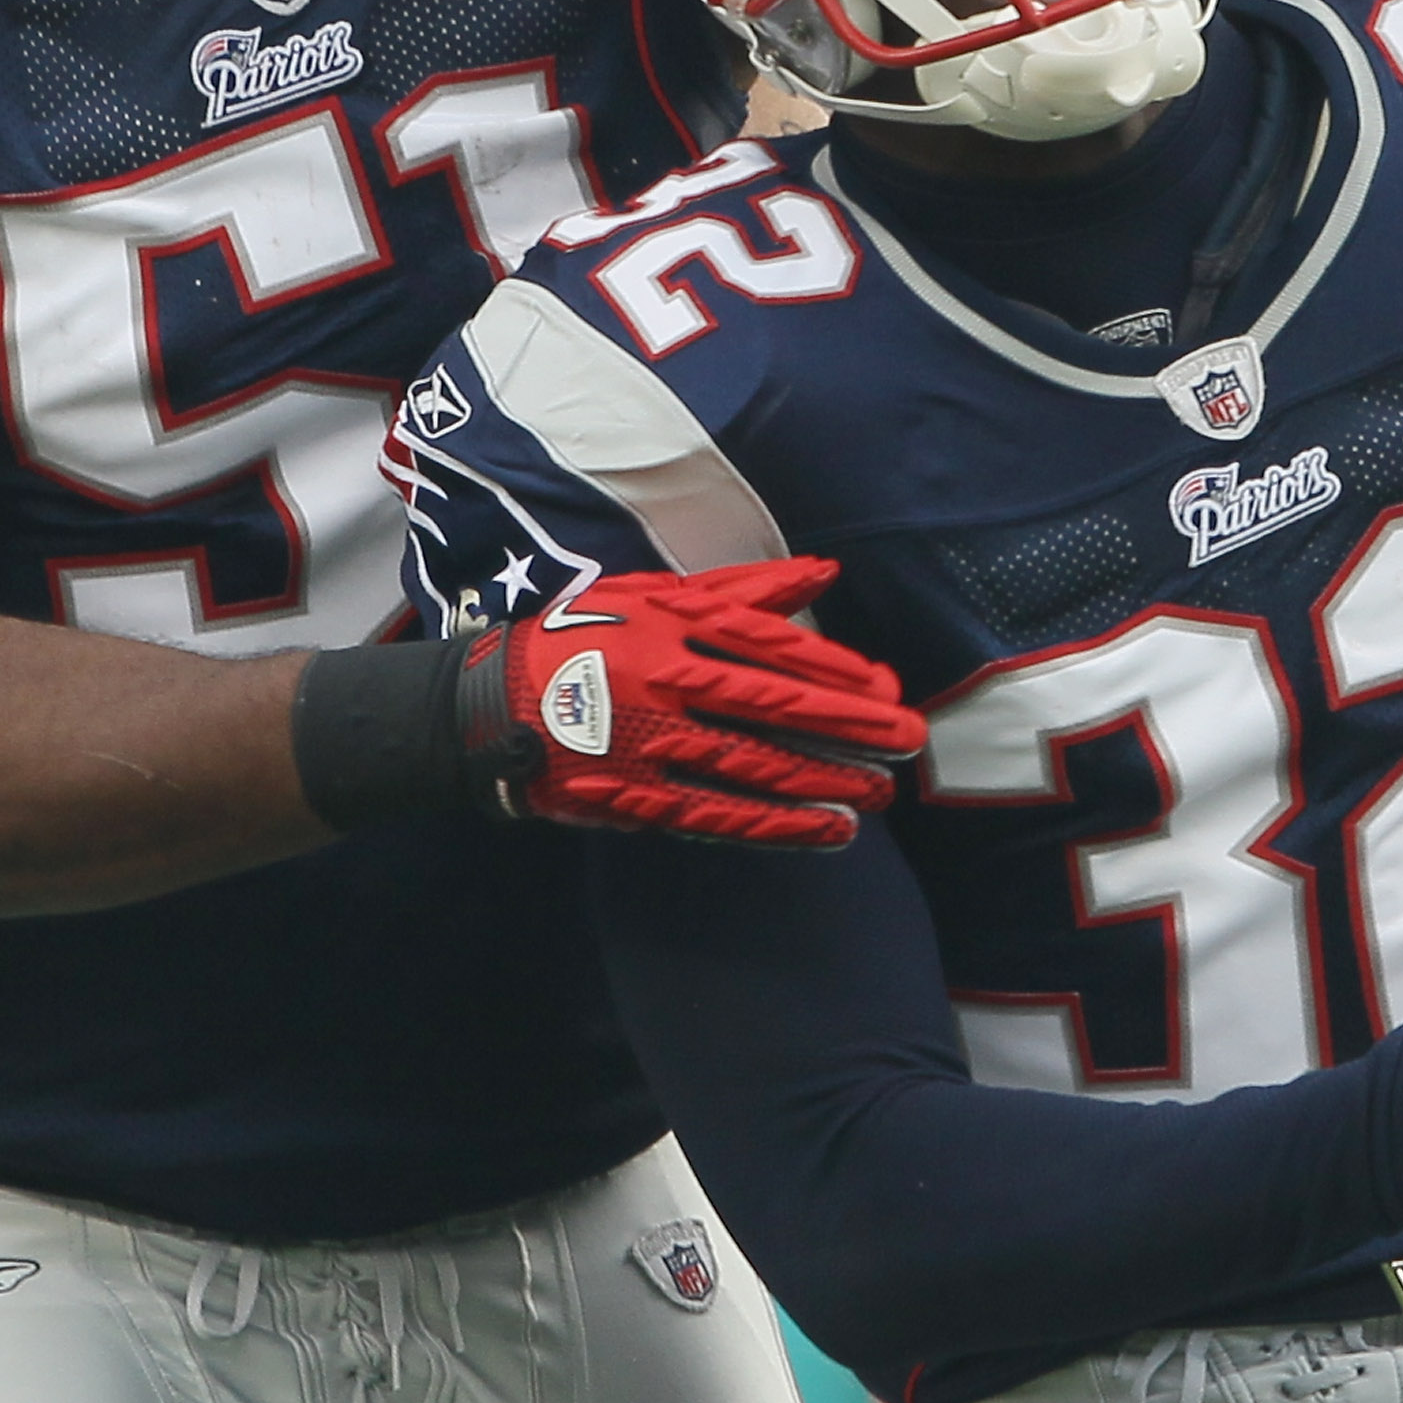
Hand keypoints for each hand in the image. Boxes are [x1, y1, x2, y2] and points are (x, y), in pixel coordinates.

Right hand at [459, 557, 920, 847]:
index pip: (766, 646)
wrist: (494, 707)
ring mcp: (648, 743)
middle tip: (907, 741)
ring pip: (751, 766)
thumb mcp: (653, 595)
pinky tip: (827, 831)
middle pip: (771, 706)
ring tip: (878, 793)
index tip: (885, 688)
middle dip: (846, 728)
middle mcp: (662, 681)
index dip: (831, 670)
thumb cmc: (585, 639)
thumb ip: (741, 588)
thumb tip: (824, 572)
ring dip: (822, 782)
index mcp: (669, 625)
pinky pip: (719, 814)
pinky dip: (777, 825)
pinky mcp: (636, 796)